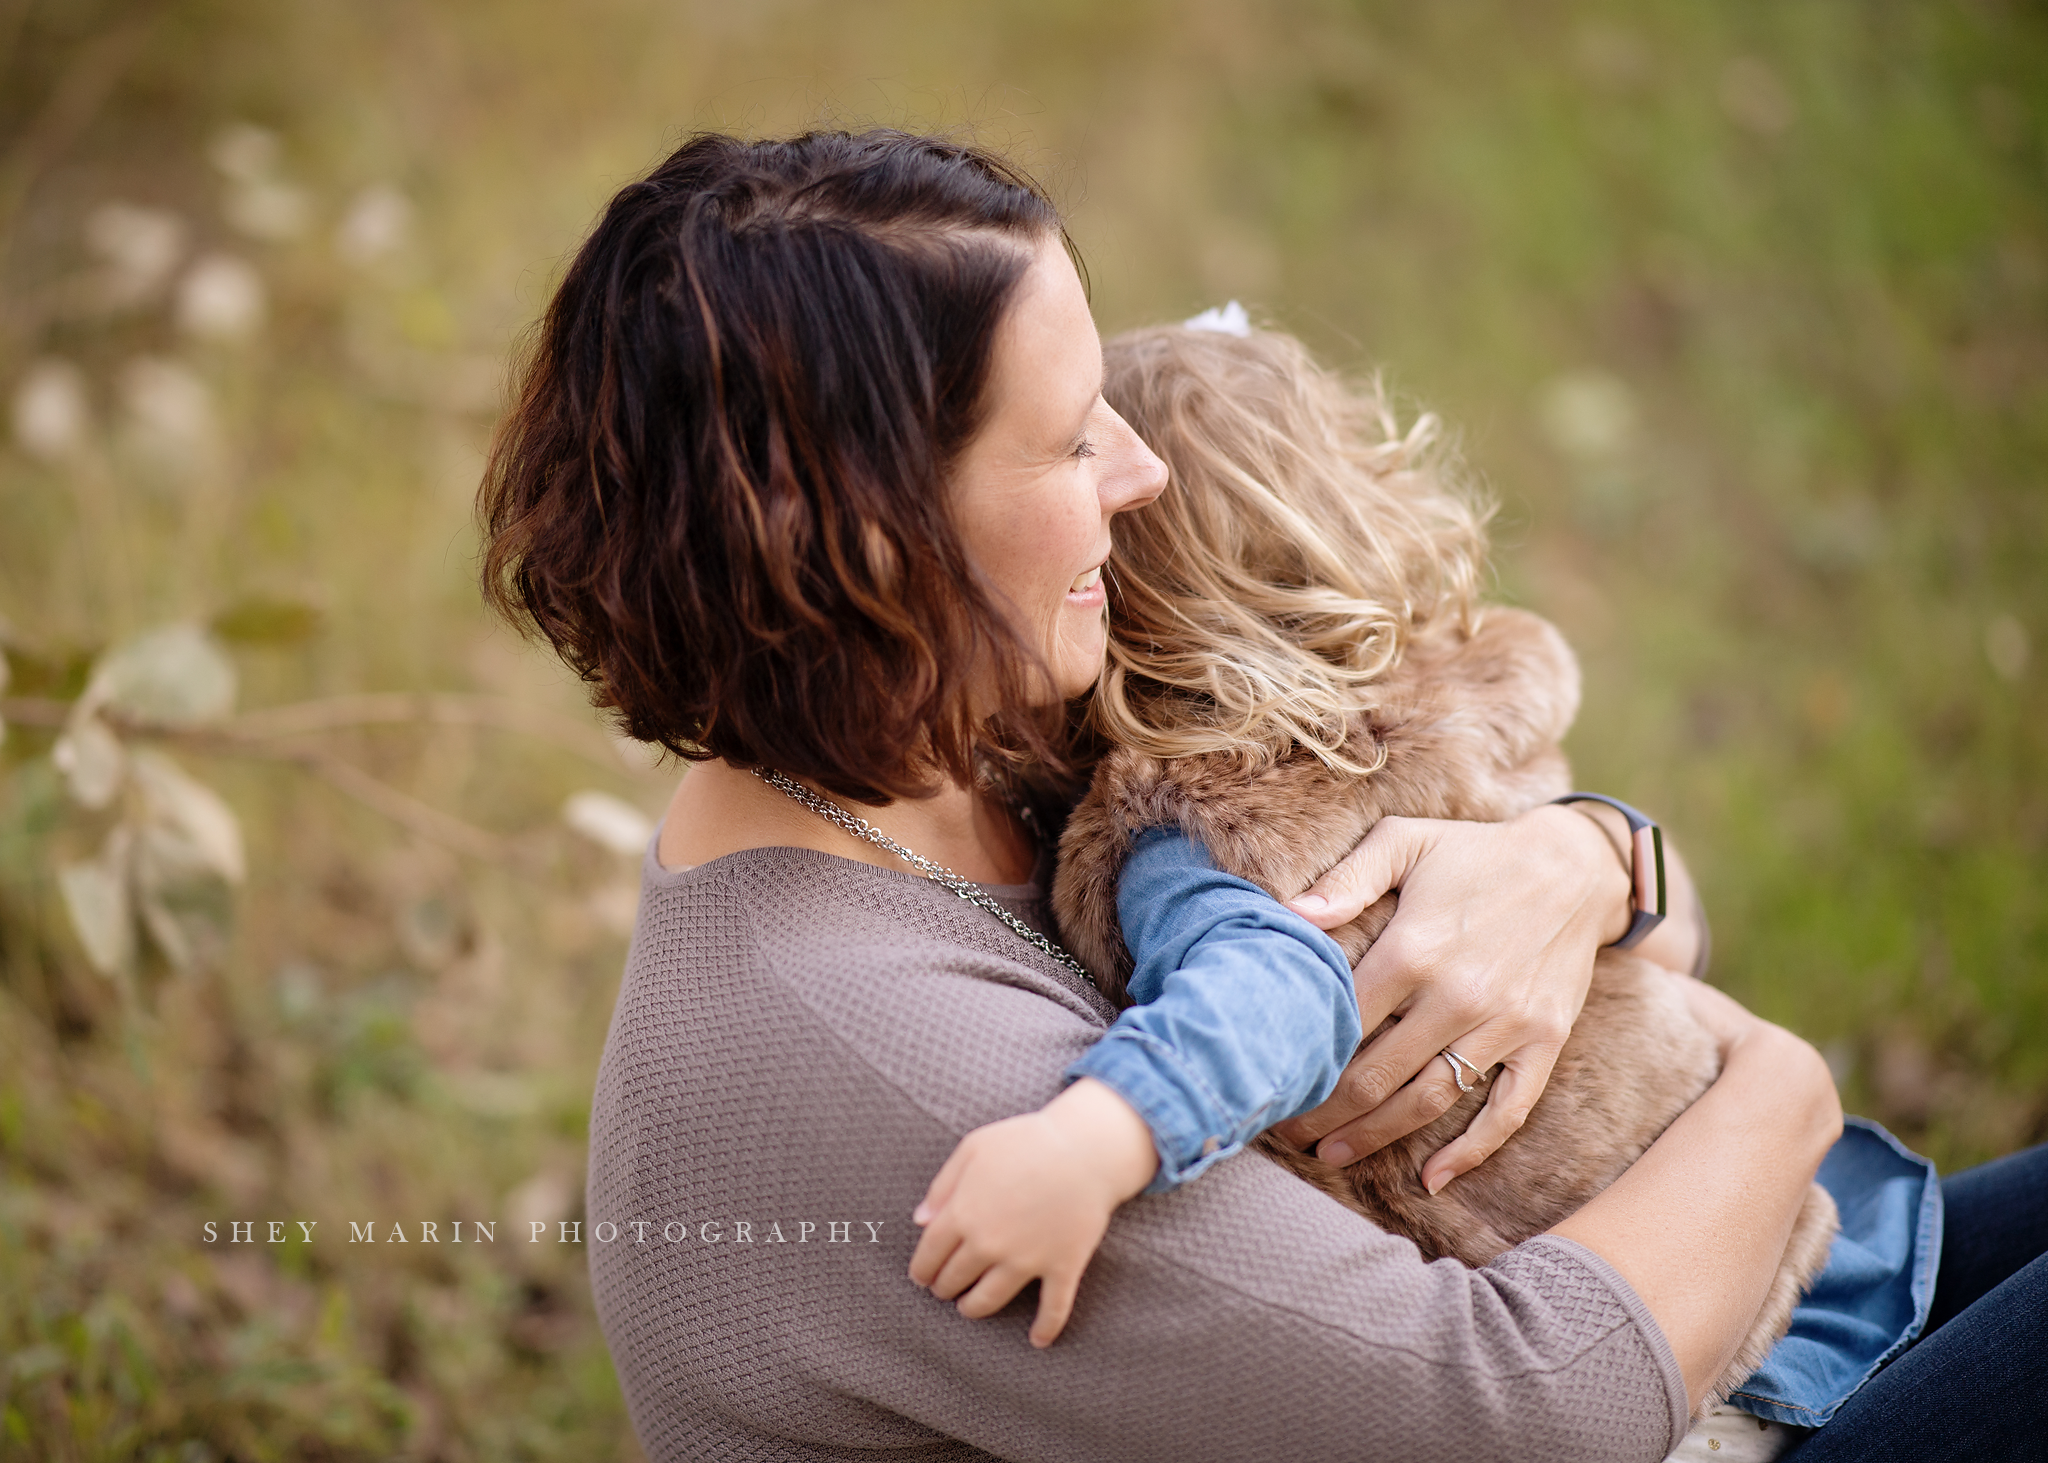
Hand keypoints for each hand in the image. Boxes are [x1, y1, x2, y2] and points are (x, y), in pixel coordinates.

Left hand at [907, 1077, 1156, 1347]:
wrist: (1085, 1147)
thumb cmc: (1026, 1140)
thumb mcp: (974, 1148)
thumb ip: (942, 1185)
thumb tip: (919, 1221)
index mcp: (964, 1213)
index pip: (930, 1255)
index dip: (921, 1270)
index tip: (920, 1276)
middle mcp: (990, 1244)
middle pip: (955, 1279)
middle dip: (944, 1288)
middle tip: (943, 1289)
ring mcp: (1026, 1260)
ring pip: (989, 1300)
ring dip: (973, 1309)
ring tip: (968, 1309)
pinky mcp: (1061, 1266)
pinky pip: (1052, 1308)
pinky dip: (1045, 1328)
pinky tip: (1037, 1341)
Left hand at [1269, 805, 1630, 1193]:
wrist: (1574, 867)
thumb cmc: (1474, 854)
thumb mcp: (1405, 842)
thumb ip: (1347, 878)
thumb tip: (1290, 914)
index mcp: (1414, 951)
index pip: (1343, 1023)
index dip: (1303, 1058)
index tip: (1273, 1081)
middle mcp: (1458, 996)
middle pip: (1377, 1074)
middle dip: (1326, 1110)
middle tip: (1290, 1131)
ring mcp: (1504, 1024)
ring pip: (1430, 1100)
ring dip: (1378, 1135)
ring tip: (1333, 1156)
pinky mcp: (1543, 1043)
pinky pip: (1507, 1110)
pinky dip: (1471, 1150)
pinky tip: (1431, 1177)